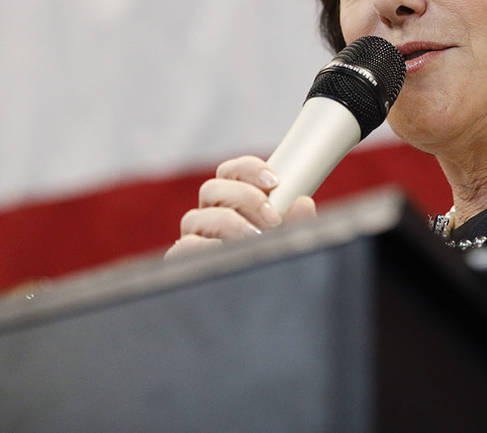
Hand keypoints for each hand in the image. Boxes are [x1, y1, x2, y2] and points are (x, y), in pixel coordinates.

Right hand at [164, 155, 316, 257]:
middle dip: (245, 197)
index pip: (229, 173)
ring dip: (229, 223)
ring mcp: (195, 241)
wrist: (260, 316)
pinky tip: (227, 252)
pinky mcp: (183, 265)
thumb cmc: (275, 271)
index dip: (248, 169)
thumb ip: (298, 225)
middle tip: (272, 217)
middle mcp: (210, 219)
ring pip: (194, 217)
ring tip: (255, 238)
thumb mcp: (291, 246)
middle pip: (211, 189)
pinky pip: (184, 247)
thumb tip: (303, 203)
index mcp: (232, 205)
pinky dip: (204, 246)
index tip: (274, 180)